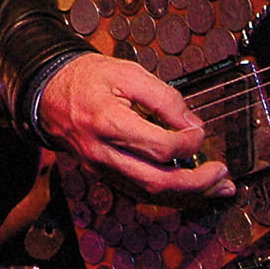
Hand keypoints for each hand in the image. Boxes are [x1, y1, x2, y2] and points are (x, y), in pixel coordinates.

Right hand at [38, 52, 234, 201]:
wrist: (47, 91)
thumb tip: (191, 123)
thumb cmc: (86, 78)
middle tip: (222, 174)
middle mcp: (103, 152)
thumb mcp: (127, 73)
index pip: (159, 147)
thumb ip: (163, 97)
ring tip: (216, 188)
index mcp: (108, 122)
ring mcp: (101, 167)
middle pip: (157, 182)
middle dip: (196, 183)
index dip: (189, 143)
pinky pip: (138, 192)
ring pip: (149, 194)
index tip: (200, 132)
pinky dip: (168, 194)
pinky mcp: (103, 173)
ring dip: (187, 195)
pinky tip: (188, 189)